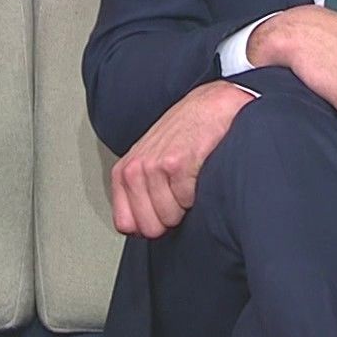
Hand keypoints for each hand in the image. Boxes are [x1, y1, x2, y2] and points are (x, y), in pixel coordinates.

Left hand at [110, 80, 253, 239]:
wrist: (212, 106)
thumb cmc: (185, 135)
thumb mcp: (151, 161)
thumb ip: (140, 193)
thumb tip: (142, 230)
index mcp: (124, 172)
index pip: (125, 224)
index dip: (149, 225)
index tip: (161, 212)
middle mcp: (135, 168)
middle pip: (150, 226)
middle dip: (169, 218)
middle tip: (180, 193)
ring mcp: (155, 166)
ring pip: (170, 217)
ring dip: (186, 205)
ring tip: (191, 179)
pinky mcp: (178, 164)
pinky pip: (188, 202)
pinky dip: (199, 193)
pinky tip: (200, 171)